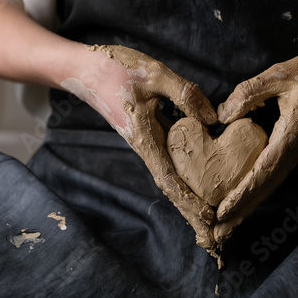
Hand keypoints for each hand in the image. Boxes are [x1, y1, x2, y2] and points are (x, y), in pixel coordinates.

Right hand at [60, 45, 218, 249]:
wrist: (84, 69)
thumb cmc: (116, 69)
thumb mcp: (154, 75)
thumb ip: (185, 94)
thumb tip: (213, 118)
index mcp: (145, 138)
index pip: (169, 178)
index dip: (189, 199)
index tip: (207, 217)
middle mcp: (145, 146)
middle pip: (170, 184)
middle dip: (189, 207)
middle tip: (213, 228)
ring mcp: (145, 141)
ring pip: (168, 173)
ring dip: (186, 193)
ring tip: (207, 210)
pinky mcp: (146, 132)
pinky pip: (166, 159)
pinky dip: (180, 174)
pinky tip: (194, 177)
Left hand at [213, 46, 297, 242]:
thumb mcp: (282, 73)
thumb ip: (250, 92)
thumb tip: (223, 115)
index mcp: (290, 135)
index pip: (261, 172)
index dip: (241, 194)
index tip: (222, 213)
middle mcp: (296, 149)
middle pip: (267, 187)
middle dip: (243, 210)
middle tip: (219, 233)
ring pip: (273, 182)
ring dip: (251, 201)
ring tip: (231, 219)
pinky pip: (279, 171)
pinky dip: (262, 186)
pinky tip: (252, 190)